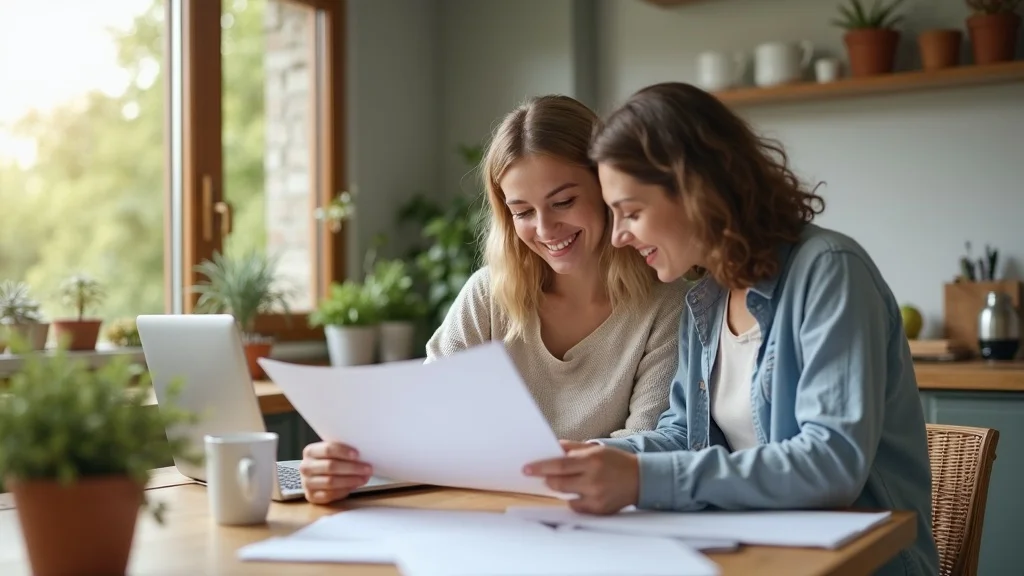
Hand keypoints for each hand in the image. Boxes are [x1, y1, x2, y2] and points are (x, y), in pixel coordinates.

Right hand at [298, 441, 372, 504]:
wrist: (315, 477)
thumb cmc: (328, 461)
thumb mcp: (332, 452)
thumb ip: (342, 451)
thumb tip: (364, 453)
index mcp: (310, 451)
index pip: (327, 449)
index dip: (344, 452)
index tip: (358, 454)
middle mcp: (305, 467)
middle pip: (330, 466)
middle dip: (352, 467)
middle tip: (367, 468)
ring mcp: (307, 483)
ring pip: (330, 482)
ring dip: (350, 480)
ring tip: (364, 478)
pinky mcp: (311, 496)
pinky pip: (329, 495)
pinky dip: (344, 490)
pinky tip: (354, 486)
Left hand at [523, 441, 639, 514]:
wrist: (641, 479)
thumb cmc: (616, 462)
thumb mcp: (596, 449)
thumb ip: (573, 447)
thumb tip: (552, 447)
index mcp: (591, 461)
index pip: (559, 464)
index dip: (540, 467)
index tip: (526, 469)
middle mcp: (593, 480)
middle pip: (559, 483)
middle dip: (547, 479)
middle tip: (541, 475)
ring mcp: (596, 497)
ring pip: (565, 496)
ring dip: (560, 488)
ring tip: (565, 481)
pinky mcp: (599, 510)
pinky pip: (576, 507)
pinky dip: (573, 499)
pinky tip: (579, 492)